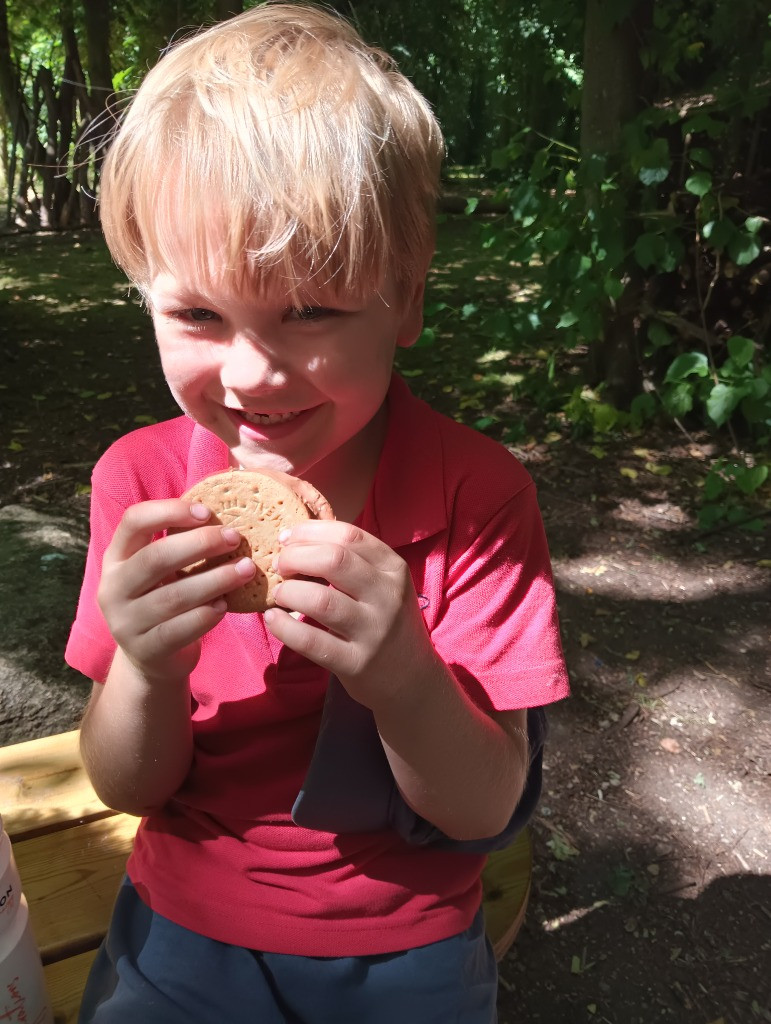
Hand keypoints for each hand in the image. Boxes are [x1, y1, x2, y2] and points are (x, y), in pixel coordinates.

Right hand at [97, 499, 255, 683]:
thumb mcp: (161, 571)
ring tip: (246, 569)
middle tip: (235, 538)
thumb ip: (179, 544)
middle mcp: (113, 587)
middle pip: (156, 557)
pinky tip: (225, 605)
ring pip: (173, 596)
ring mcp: (125, 622)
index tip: (206, 512)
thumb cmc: (164, 599)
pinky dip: (206, 614)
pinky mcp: (145, 650)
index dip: (170, 511)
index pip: (134, 521)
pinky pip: (180, 629)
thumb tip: (224, 513)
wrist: (150, 659)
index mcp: (116, 557)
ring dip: (215, 579)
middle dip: (200, 544)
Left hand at [264, 521, 435, 708]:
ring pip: (321, 600)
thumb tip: (296, 540)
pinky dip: (284, 627)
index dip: (310, 532)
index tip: (286, 538)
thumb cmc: (387, 623)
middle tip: (280, 566)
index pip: (349, 536)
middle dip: (296, 557)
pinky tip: (273, 620)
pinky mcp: (356, 663)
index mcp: (393, 569)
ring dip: (289, 592)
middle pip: (334, 560)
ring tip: (279, 595)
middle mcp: (388, 596)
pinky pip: (312, 641)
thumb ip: (353, 562)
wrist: (412, 679)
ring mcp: (374, 631)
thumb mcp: (384, 585)